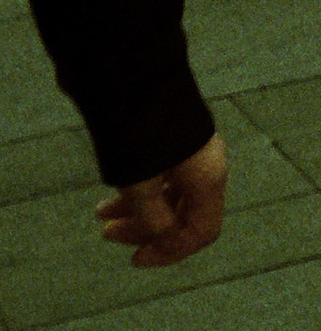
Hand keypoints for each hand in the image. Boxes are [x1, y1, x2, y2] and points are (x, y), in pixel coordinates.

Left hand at [97, 132, 228, 269]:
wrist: (133, 73)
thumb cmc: (139, 129)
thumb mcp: (142, 184)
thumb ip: (154, 219)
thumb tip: (163, 242)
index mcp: (208, 178)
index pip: (201, 231)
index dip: (171, 252)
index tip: (136, 258)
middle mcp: (204, 168)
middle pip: (183, 216)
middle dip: (146, 232)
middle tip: (108, 236)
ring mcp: (188, 154)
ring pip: (168, 198)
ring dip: (136, 212)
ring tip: (101, 215)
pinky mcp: (170, 143)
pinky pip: (160, 180)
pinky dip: (137, 194)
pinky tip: (109, 197)